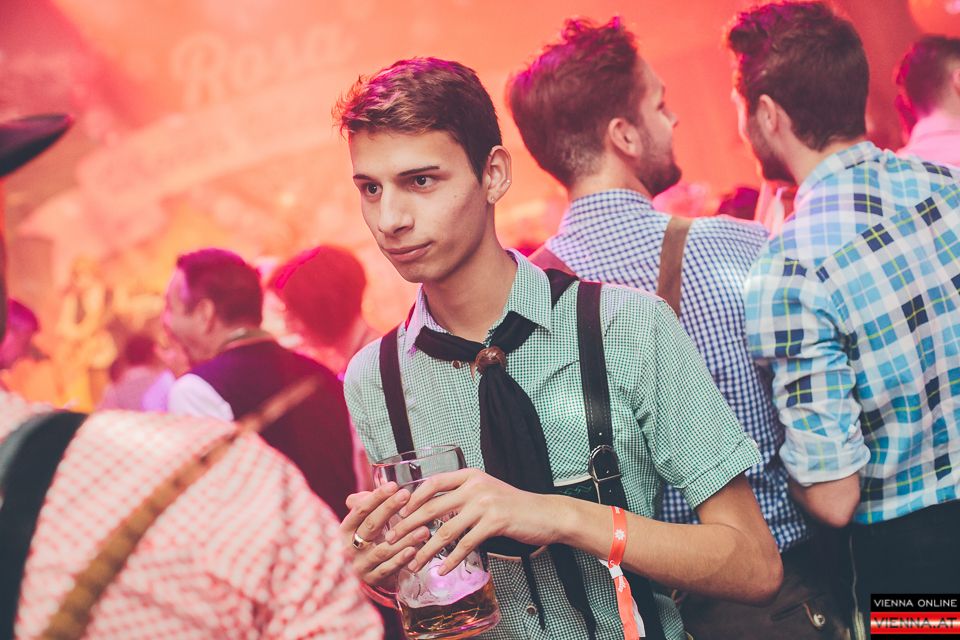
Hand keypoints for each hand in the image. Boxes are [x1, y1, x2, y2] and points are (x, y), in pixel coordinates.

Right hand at [339, 482, 430, 586]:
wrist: (350, 577)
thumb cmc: (360, 541)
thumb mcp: (358, 524)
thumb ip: (365, 505)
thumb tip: (376, 487)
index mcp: (343, 530)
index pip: (360, 510)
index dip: (376, 497)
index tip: (393, 485)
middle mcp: (348, 548)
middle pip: (371, 525)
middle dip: (389, 508)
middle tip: (407, 495)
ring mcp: (359, 565)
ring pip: (383, 549)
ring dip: (405, 538)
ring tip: (423, 527)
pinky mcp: (370, 580)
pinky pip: (388, 569)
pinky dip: (401, 559)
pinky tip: (414, 550)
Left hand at [385, 469, 559, 575]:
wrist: (545, 514)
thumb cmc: (514, 506)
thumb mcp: (487, 491)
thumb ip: (463, 496)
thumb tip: (435, 510)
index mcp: (470, 475)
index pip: (433, 482)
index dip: (413, 498)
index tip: (399, 514)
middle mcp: (475, 486)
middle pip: (432, 507)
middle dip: (409, 526)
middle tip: (393, 539)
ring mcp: (485, 503)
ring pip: (446, 529)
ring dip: (427, 549)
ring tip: (415, 562)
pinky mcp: (495, 522)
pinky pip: (466, 544)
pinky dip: (452, 559)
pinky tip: (442, 569)